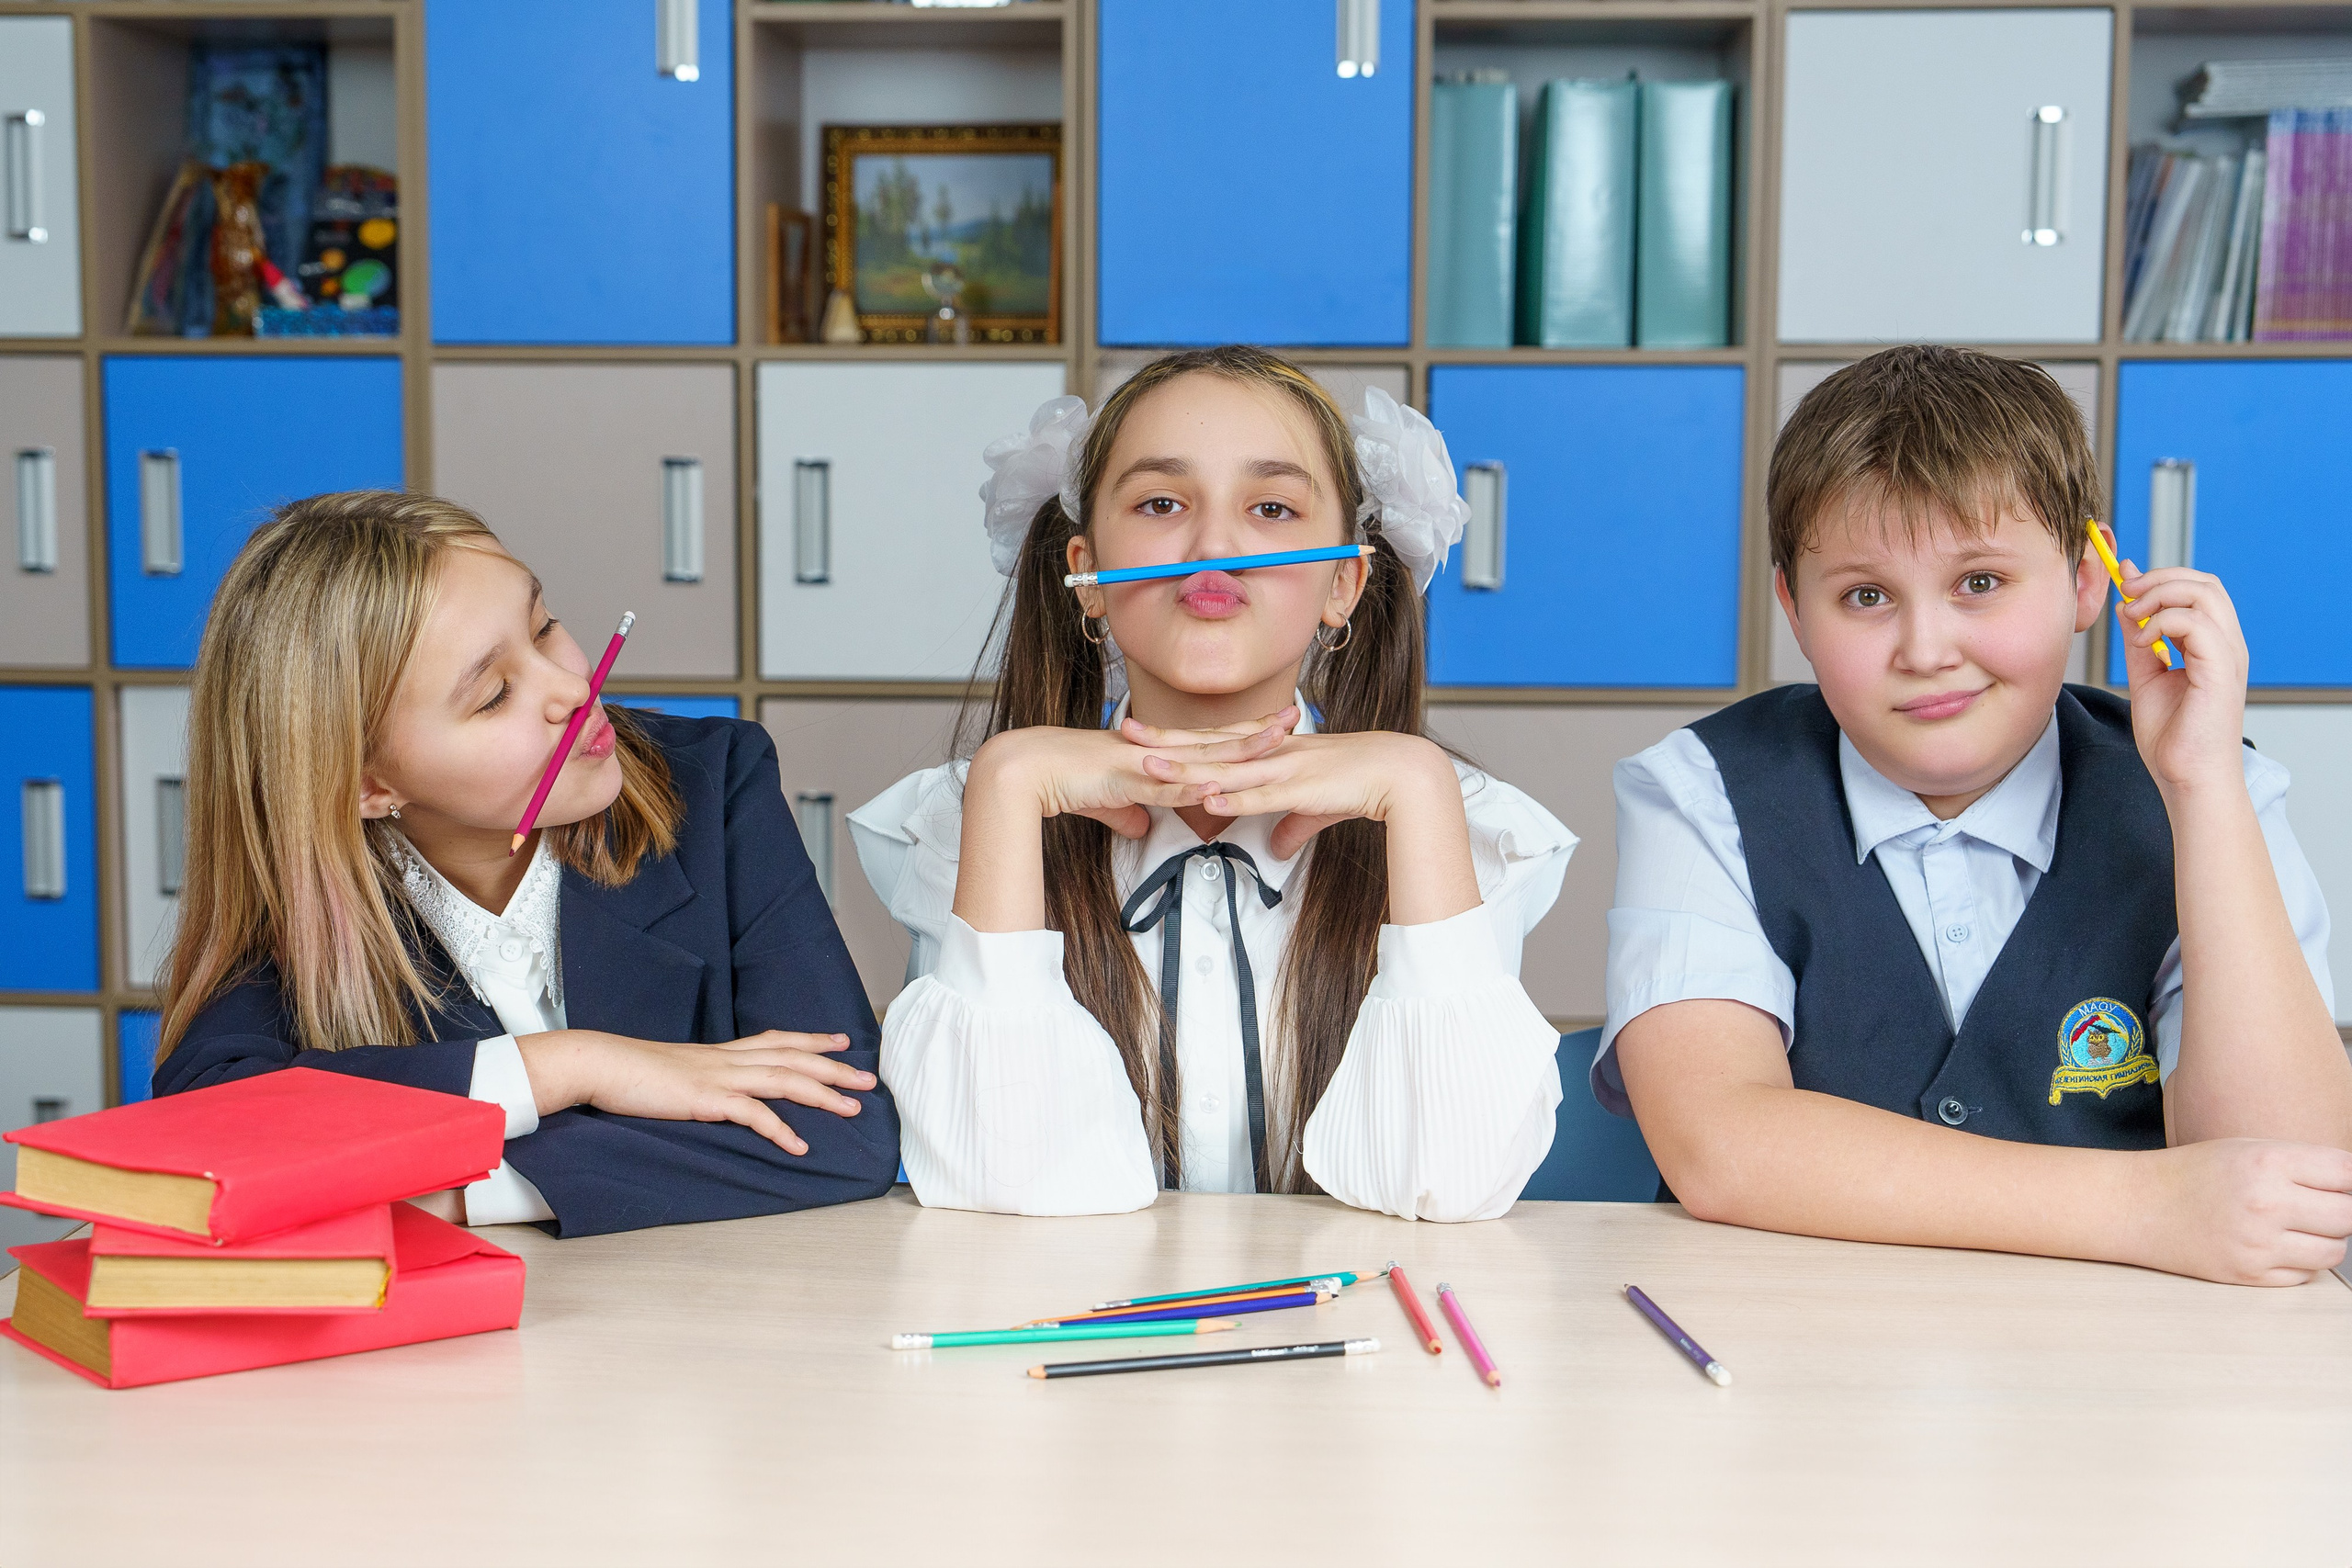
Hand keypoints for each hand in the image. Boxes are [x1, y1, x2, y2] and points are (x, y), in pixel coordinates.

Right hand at [517, 1029, 874, 1155]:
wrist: (599, 1064)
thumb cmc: (631, 1072)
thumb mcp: (676, 1071)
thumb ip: (701, 1078)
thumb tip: (714, 1091)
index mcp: (721, 1051)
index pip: (778, 1040)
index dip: (813, 1040)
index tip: (841, 1042)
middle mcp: (728, 1058)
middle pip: (795, 1058)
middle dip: (836, 1069)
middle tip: (869, 1080)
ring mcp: (719, 1076)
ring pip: (785, 1080)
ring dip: (823, 1096)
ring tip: (853, 1110)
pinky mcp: (705, 1098)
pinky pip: (753, 1114)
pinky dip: (780, 1129)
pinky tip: (799, 1145)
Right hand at [971, 707, 1298, 839]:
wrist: (1027, 769)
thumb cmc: (1064, 781)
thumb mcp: (1107, 802)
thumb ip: (1129, 813)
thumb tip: (1142, 829)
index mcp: (1154, 751)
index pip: (1208, 740)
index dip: (1243, 733)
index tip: (1275, 724)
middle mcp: (1155, 749)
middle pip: (1216, 739)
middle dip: (1257, 730)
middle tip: (1296, 715)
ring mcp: (1143, 761)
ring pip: (1200, 755)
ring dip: (1237, 750)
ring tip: (1273, 743)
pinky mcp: (1125, 777)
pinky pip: (1164, 784)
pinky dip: (1192, 785)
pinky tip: (1218, 785)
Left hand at [1133, 725, 1455, 859]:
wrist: (1398, 772)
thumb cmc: (1359, 783)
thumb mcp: (1315, 806)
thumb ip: (1290, 823)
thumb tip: (1276, 848)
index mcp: (1272, 749)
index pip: (1215, 740)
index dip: (1178, 738)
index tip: (1144, 734)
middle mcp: (1271, 752)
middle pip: (1208, 746)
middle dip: (1165, 741)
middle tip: (1125, 733)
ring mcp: (1282, 767)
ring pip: (1224, 767)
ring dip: (1185, 768)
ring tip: (1148, 767)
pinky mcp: (1299, 787)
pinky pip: (1258, 794)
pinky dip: (1231, 796)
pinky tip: (1204, 798)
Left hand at [2112, 562, 2250, 797]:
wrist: (2185, 778)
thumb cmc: (2172, 739)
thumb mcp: (2146, 676)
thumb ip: (2139, 640)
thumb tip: (2128, 605)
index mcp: (2213, 646)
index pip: (2198, 590)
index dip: (2161, 578)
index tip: (2124, 581)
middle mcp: (2227, 645)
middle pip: (2205, 583)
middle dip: (2160, 578)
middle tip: (2127, 592)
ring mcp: (2228, 656)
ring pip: (2204, 593)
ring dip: (2160, 595)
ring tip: (2134, 617)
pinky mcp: (2221, 671)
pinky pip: (2197, 624)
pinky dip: (2163, 623)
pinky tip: (2144, 643)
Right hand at [2134, 1139, 2351, 1285]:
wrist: (2138, 1205)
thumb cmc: (2194, 1173)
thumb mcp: (2248, 1149)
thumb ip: (2304, 1166)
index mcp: (2267, 1162)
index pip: (2348, 1174)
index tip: (2342, 1184)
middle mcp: (2266, 1203)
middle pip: (2349, 1216)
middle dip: (2342, 1210)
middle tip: (2319, 1205)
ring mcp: (2258, 1243)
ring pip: (2333, 1250)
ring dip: (2325, 1239)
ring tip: (2296, 1226)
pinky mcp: (2249, 1274)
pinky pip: (2304, 1274)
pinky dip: (2300, 1262)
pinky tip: (2274, 1244)